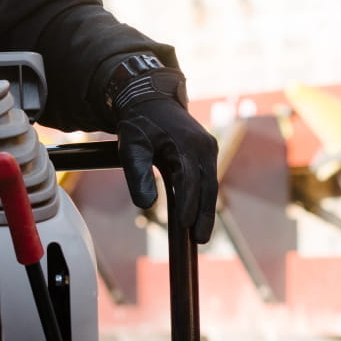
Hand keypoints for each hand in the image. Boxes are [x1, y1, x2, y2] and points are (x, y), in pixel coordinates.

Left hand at [110, 62, 217, 243]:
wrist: (151, 100)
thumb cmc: (139, 124)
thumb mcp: (131, 146)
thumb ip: (137, 174)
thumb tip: (146, 204)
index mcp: (187, 144)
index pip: (189, 179)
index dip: (188, 203)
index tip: (183, 225)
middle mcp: (204, 147)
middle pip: (207, 187)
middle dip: (204, 215)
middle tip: (200, 240)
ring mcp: (209, 150)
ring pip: (210, 186)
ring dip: (206, 211)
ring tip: (201, 236)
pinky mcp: (207, 155)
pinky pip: (207, 181)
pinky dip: (204, 200)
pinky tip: (199, 218)